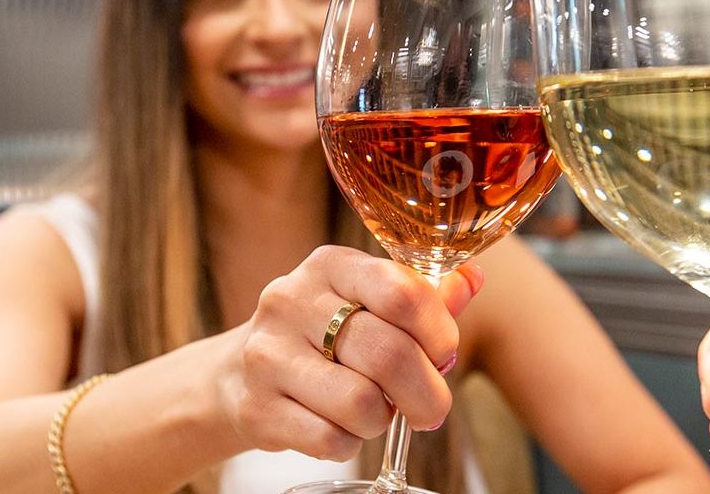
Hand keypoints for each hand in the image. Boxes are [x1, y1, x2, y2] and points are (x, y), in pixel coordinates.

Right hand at [215, 246, 481, 460]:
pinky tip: (341, 428)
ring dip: (382, 420)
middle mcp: (291, 301)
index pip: (401, 292)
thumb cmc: (320, 336)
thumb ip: (419, 295)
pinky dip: (349, 443)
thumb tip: (471, 279)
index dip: (438, 332)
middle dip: (426, 393)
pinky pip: (330, 439)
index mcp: (329, 266)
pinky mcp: (255, 408)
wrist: (237, 374)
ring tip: (374, 413)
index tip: (444, 355)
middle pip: (388, 354)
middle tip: (432, 410)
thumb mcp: (364, 303)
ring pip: (360, 403)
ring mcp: (267, 355)